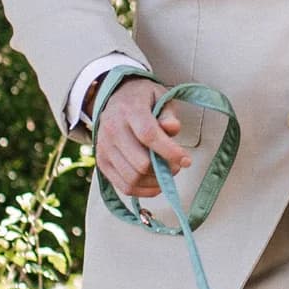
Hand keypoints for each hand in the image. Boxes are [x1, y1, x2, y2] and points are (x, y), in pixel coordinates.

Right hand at [94, 76, 189, 198]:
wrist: (116, 98)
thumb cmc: (143, 99)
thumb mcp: (160, 97)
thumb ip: (168, 114)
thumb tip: (172, 128)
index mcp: (128, 110)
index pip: (148, 135)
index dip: (169, 151)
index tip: (186, 160)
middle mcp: (111, 130)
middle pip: (140, 163)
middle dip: (164, 170)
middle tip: (177, 166)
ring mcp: (104, 148)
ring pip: (133, 178)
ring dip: (155, 182)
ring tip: (166, 173)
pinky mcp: (102, 163)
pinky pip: (124, 187)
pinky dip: (144, 191)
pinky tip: (155, 184)